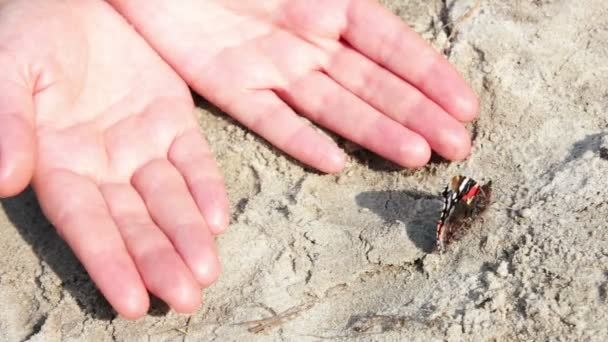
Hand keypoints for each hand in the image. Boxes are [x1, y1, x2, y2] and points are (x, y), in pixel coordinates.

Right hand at [0, 0, 227, 317]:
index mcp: (58, 164)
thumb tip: (3, 178)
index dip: (107, 262)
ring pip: (170, 200)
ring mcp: (143, 145)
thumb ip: (9, 123)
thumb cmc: (26, 32)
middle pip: (134, 224)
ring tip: (207, 271)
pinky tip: (218, 218)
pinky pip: (194, 159)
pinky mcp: (174, 120)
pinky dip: (207, 186)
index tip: (129, 301)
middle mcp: (104, 166)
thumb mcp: (10, 72)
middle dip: (158, 261)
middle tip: (185, 299)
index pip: (85, 224)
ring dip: (189, 236)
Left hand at [109, 0, 477, 171]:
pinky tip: (333, 161)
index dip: (429, 75)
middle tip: (457, 146)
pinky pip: (270, 119)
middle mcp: (309, 41)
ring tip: (415, 156)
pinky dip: (299, 139)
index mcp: (330, 2)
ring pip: (334, 106)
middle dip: (417, 113)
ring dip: (375, 130)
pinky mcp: (230, 89)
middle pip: (373, 83)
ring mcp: (272, 68)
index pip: (391, 44)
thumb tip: (354, 7)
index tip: (465, 105)